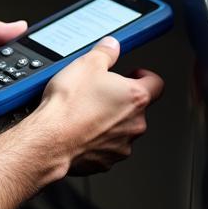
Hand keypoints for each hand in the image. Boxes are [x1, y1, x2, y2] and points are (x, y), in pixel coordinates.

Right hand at [35, 37, 164, 175]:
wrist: (50, 139)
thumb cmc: (69, 105)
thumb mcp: (87, 64)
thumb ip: (105, 52)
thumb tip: (111, 46)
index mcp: (135, 97)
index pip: (156, 83)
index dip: (146, 76)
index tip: (134, 75)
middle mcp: (135, 123)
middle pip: (137, 107)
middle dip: (121, 98)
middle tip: (101, 91)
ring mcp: (122, 145)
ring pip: (122, 128)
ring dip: (110, 120)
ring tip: (86, 111)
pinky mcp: (107, 162)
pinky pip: (107, 146)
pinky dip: (97, 138)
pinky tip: (80, 129)